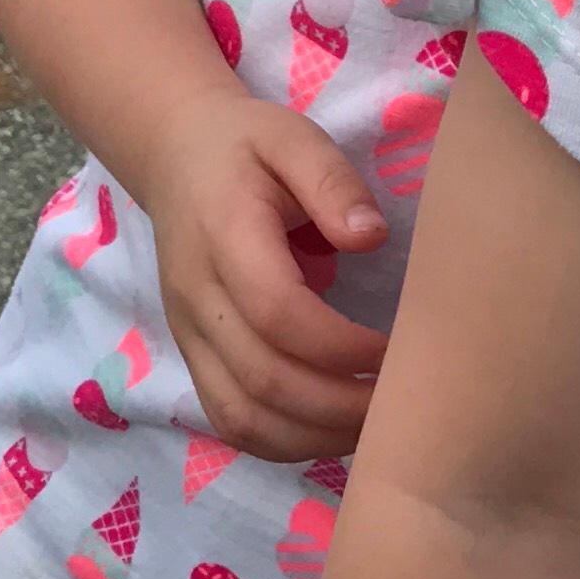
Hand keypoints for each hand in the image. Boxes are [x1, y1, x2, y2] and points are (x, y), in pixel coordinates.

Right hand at [137, 90, 392, 460]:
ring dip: (312, 436)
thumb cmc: (248, 146)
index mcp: (224, 239)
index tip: (397, 349)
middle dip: (338, 404)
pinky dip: (282, 441)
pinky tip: (334, 431)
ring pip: (240, 416)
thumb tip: (371, 237)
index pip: (277, 314)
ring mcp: (190, 336)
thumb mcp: (293, 137)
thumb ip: (332, 180)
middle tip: (403, 404)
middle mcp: (199, 300)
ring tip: (377, 428)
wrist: (176, 158)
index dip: (340, 345)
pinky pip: (229, 420)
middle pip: (262, 380)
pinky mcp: (194, 356)